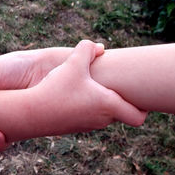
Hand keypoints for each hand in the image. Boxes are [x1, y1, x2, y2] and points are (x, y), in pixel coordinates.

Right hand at [27, 40, 146, 133]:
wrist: (30, 113)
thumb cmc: (56, 89)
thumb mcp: (73, 63)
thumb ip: (87, 49)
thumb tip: (99, 46)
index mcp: (108, 105)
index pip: (138, 117)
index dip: (144, 108)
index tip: (141, 97)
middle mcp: (100, 119)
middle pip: (120, 113)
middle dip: (119, 100)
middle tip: (115, 85)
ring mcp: (86, 126)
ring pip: (102, 115)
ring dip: (101, 103)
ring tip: (91, 87)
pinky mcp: (72, 127)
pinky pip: (87, 116)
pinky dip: (85, 107)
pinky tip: (72, 94)